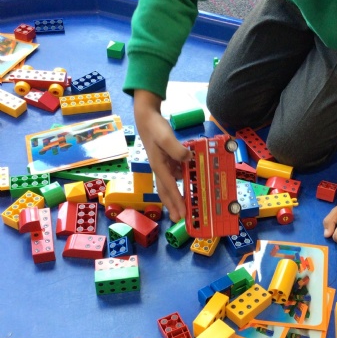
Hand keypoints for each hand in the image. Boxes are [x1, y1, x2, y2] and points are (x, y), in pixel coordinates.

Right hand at [133, 90, 191, 221]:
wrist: (146, 118)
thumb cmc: (155, 127)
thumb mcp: (165, 135)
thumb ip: (176, 148)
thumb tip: (187, 159)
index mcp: (159, 166)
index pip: (169, 188)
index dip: (176, 201)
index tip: (183, 214)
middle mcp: (160, 169)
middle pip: (166, 192)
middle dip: (173, 206)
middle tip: (181, 219)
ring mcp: (162, 165)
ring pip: (170, 185)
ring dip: (176, 197)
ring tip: (186, 207)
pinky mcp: (166, 161)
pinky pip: (174, 175)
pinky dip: (180, 182)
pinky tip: (188, 184)